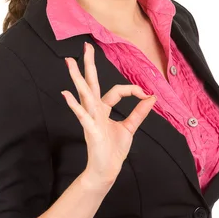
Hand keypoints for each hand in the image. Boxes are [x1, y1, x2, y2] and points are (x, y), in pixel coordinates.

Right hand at [61, 42, 156, 185]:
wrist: (106, 170)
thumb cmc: (113, 150)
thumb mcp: (129, 127)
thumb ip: (139, 112)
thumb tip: (152, 97)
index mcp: (103, 109)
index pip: (116, 91)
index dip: (131, 89)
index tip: (145, 93)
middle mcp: (95, 110)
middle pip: (91, 83)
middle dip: (89, 65)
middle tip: (85, 47)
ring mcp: (90, 118)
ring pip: (84, 94)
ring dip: (77, 78)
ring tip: (70, 62)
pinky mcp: (90, 129)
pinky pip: (82, 115)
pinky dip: (75, 105)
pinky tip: (67, 94)